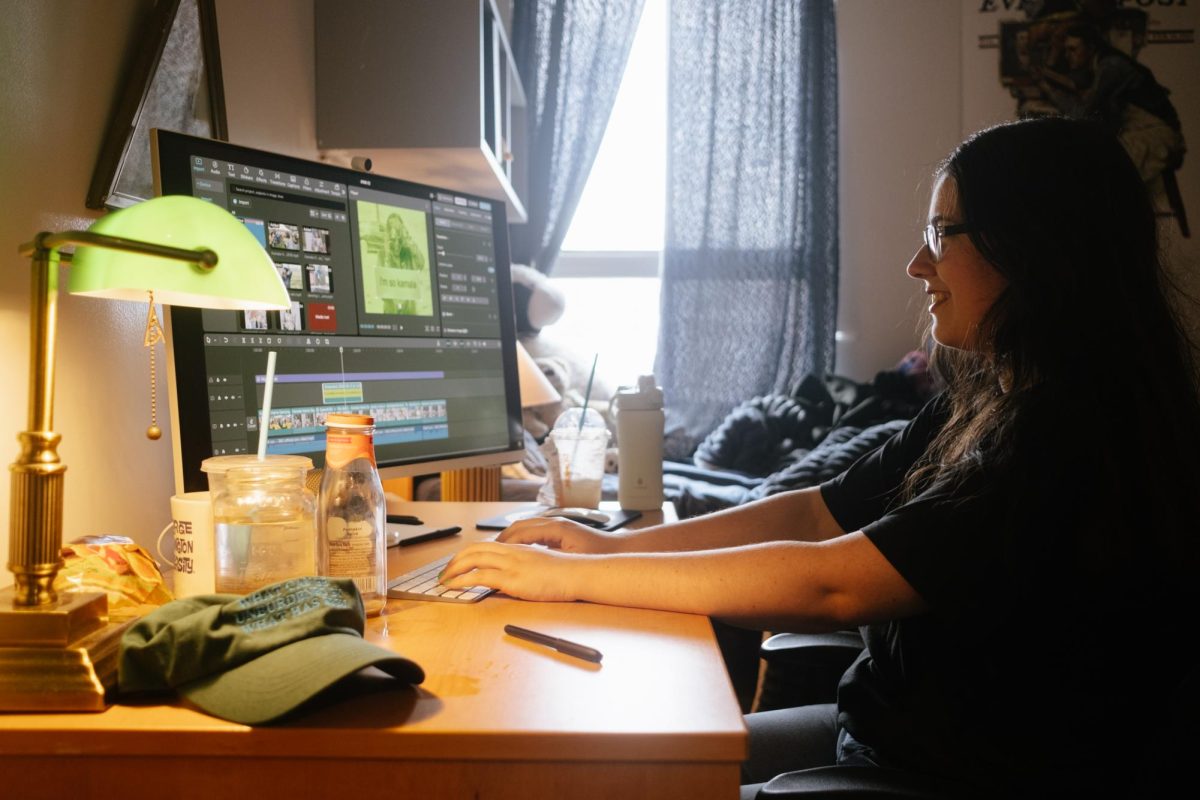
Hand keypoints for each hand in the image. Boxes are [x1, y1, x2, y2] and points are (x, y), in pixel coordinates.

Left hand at [440, 541, 582, 601]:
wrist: (577, 573)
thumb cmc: (564, 573)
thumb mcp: (540, 566)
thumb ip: (523, 568)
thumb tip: (511, 578)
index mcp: (518, 548)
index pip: (485, 545)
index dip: (468, 553)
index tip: (458, 563)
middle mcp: (511, 552)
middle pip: (474, 549)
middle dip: (455, 560)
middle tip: (444, 572)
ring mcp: (510, 564)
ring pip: (472, 559)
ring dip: (453, 569)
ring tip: (443, 580)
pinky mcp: (511, 578)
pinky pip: (479, 576)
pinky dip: (462, 580)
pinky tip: (454, 586)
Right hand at [497, 517, 626, 553]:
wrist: (618, 549)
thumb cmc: (598, 554)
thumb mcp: (573, 560)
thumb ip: (550, 560)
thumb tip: (528, 562)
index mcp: (555, 528)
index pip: (521, 532)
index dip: (504, 544)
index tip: (490, 553)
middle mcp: (554, 522)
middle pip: (519, 526)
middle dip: (501, 538)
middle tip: (486, 551)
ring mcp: (556, 525)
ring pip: (525, 527)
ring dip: (510, 537)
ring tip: (496, 551)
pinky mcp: (560, 530)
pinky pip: (534, 531)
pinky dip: (521, 539)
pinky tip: (517, 551)